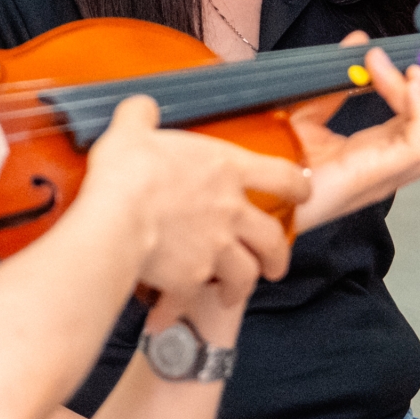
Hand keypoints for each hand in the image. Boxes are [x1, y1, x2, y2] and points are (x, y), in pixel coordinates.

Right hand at [80, 95, 303, 294]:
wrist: (116, 218)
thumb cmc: (129, 173)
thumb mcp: (133, 130)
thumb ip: (141, 116)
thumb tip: (140, 108)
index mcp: (226, 170)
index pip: (282, 176)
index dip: (298, 186)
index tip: (302, 193)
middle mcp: (230, 212)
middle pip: (273, 238)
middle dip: (278, 254)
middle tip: (274, 262)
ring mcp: (216, 248)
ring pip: (247, 273)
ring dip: (243, 284)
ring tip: (233, 291)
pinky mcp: (192, 278)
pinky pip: (196, 297)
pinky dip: (187, 304)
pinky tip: (175, 310)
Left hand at [291, 36, 419, 228]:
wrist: (259, 193)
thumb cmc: (279, 162)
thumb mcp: (310, 109)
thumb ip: (338, 78)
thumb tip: (359, 42)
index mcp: (382, 148)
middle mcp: (394, 162)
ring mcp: (390, 171)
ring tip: (411, 71)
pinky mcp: (378, 174)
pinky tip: (403, 84)